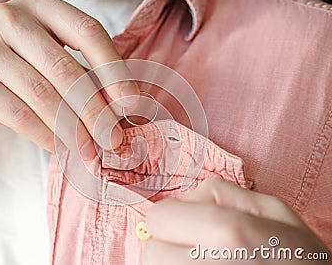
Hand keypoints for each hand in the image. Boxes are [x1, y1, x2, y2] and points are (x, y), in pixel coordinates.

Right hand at [0, 0, 137, 157]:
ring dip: (72, 129)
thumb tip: (123, 107)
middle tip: (112, 138)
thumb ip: (87, 75)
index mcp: (43, 8)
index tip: (130, 101)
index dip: (113, 68)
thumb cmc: (26, 67)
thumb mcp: (57, 58)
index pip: (87, 31)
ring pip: (42, 94)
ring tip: (90, 150)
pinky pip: (18, 114)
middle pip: (64, 68)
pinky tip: (61, 148)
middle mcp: (11, 18)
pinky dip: (45, 136)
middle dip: (94, 110)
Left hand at [142, 178, 330, 263]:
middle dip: (168, 244)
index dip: (173, 217)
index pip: (158, 218)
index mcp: (225, 234)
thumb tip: (183, 199)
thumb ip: (221, 192)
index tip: (189, 224)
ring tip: (200, 261)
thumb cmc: (300, 261)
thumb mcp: (273, 211)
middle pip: (151, 250)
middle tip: (196, 248)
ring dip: (171, 262)